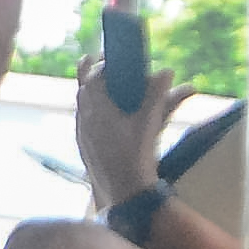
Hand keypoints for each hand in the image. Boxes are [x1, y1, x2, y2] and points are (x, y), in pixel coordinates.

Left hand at [74, 53, 194, 209]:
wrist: (124, 191)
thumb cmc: (136, 155)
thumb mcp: (150, 122)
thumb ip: (159, 95)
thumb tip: (167, 71)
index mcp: (96, 108)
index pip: (92, 76)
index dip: (100, 65)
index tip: (109, 57)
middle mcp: (84, 118)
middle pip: (83, 89)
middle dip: (93, 75)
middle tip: (101, 64)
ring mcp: (82, 134)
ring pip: (82, 107)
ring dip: (91, 94)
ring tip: (103, 87)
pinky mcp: (85, 147)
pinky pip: (84, 123)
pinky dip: (92, 114)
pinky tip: (103, 115)